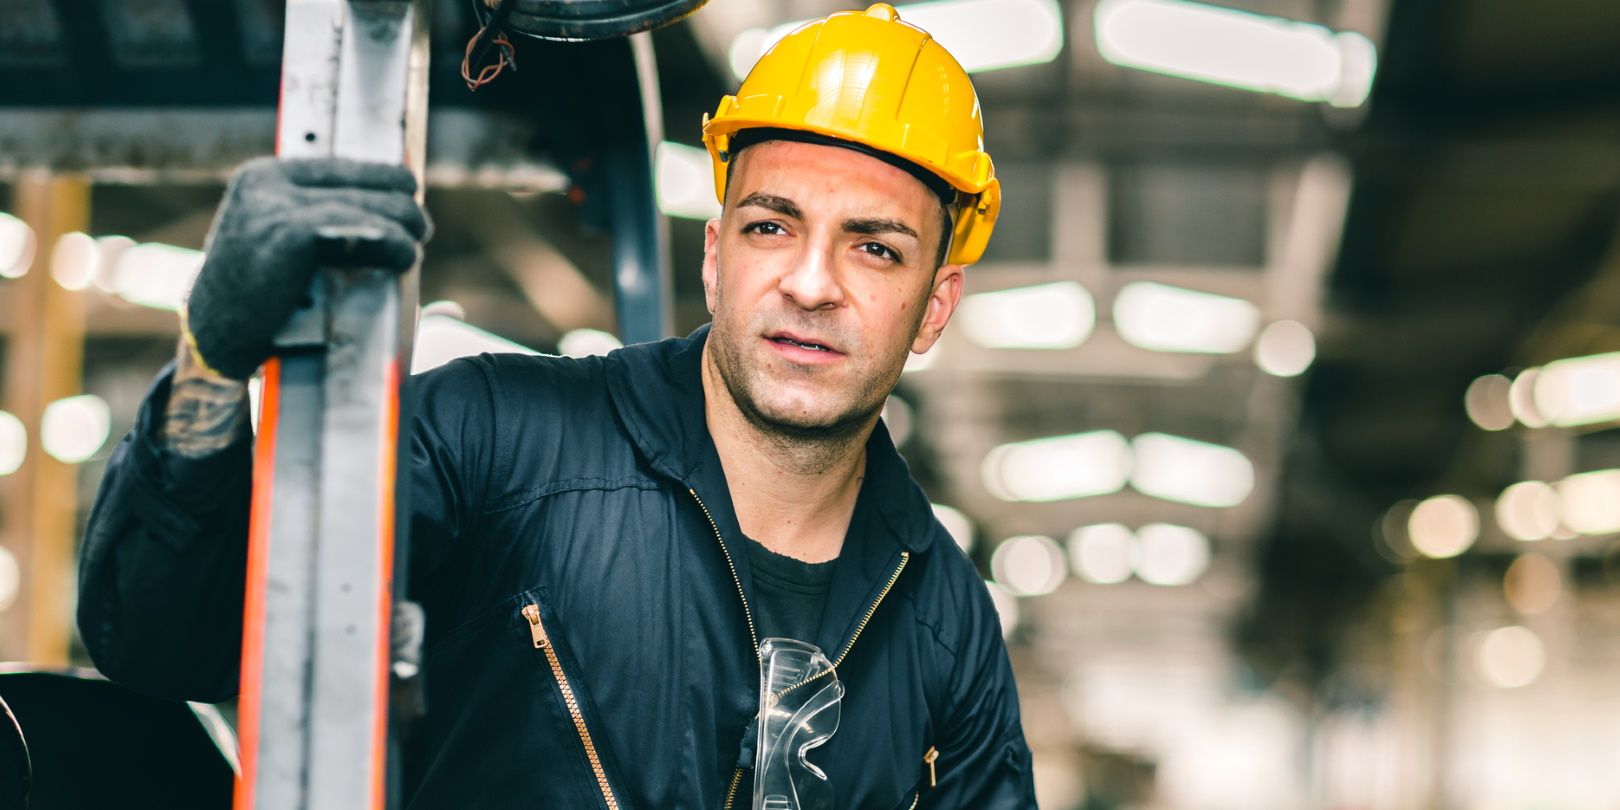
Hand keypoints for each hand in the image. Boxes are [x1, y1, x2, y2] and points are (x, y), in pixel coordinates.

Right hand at [183, 156, 431, 379]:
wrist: (213, 337)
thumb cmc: (256, 297)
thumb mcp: (277, 241)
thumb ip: (318, 219)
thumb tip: (389, 207)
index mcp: (265, 176)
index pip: (344, 165)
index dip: (385, 179)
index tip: (409, 196)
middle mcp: (268, 183)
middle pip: (363, 184)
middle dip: (399, 208)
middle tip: (418, 231)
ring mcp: (276, 207)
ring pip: (368, 206)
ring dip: (403, 229)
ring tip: (414, 248)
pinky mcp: (289, 234)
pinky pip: (360, 229)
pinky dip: (392, 243)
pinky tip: (406, 256)